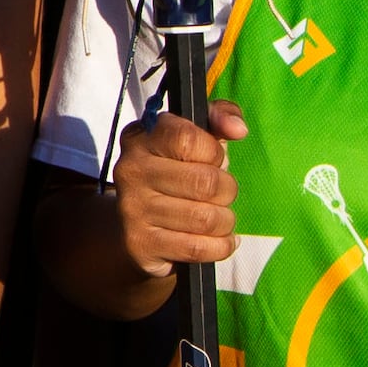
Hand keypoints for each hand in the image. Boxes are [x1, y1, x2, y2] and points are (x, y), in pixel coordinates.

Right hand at [108, 99, 246, 280]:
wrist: (138, 227)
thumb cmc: (177, 175)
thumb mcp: (196, 140)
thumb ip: (219, 119)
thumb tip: (237, 128)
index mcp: (141, 136)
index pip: (188, 139)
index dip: (213, 152)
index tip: (212, 159)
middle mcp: (130, 169)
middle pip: (205, 182)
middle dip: (227, 191)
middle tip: (220, 194)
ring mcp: (132, 208)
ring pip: (206, 218)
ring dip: (225, 221)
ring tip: (218, 218)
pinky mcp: (141, 243)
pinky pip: (198, 248)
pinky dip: (220, 246)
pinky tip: (216, 240)